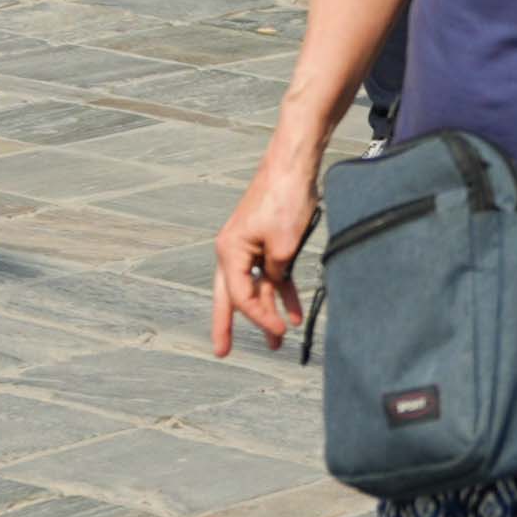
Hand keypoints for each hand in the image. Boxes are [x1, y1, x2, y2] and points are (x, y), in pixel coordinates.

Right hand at [210, 153, 316, 357]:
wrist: (294, 165)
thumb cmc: (285, 200)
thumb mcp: (283, 248)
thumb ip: (276, 274)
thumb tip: (275, 285)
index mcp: (229, 251)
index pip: (240, 296)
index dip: (259, 318)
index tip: (280, 331)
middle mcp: (233, 249)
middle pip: (229, 295)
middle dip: (227, 325)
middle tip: (221, 352)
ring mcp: (250, 245)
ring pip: (254, 287)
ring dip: (266, 312)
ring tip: (277, 342)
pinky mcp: (267, 241)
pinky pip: (271, 274)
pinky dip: (281, 292)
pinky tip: (294, 312)